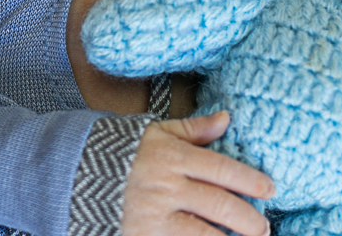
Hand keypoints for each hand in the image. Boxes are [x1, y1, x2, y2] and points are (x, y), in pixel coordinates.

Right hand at [122, 110, 275, 235]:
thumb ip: (192, 130)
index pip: (222, 168)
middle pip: (220, 205)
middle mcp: (165, 188)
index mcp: (171, 157)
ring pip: (205, 235)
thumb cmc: (118, 152)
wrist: (72, 174)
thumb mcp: (155, 133)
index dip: (250, 180)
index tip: (269, 189)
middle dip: (249, 220)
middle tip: (263, 227)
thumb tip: (225, 118)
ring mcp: (154, 218)